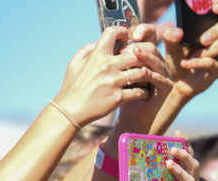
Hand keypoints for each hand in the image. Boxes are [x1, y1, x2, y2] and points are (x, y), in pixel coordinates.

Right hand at [53, 25, 168, 129]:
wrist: (71, 110)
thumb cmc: (72, 86)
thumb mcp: (75, 63)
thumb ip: (87, 50)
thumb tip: (99, 41)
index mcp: (96, 55)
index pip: (112, 33)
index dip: (123, 32)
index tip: (128, 38)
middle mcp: (107, 66)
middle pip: (136, 54)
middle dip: (143, 57)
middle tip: (144, 62)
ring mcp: (114, 82)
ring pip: (142, 72)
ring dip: (146, 75)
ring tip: (146, 78)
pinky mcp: (119, 98)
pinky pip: (140, 92)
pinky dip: (144, 92)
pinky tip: (143, 92)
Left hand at [108, 23, 173, 134]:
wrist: (129, 113)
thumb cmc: (121, 90)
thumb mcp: (117, 69)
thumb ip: (116, 53)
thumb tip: (108, 34)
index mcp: (147, 54)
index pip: (149, 35)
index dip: (143, 30)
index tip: (130, 32)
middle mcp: (157, 62)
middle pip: (152, 46)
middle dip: (140, 45)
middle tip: (126, 48)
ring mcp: (164, 74)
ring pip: (157, 61)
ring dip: (145, 56)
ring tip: (135, 52)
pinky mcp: (166, 87)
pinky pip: (160, 78)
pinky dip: (152, 74)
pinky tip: (143, 72)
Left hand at [162, 0, 217, 99]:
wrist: (177, 82)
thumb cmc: (176, 58)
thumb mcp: (170, 44)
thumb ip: (170, 35)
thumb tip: (178, 32)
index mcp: (210, 23)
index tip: (215, 8)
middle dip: (217, 30)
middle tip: (203, 40)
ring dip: (205, 50)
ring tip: (189, 55)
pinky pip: (212, 62)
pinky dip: (197, 63)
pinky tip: (186, 63)